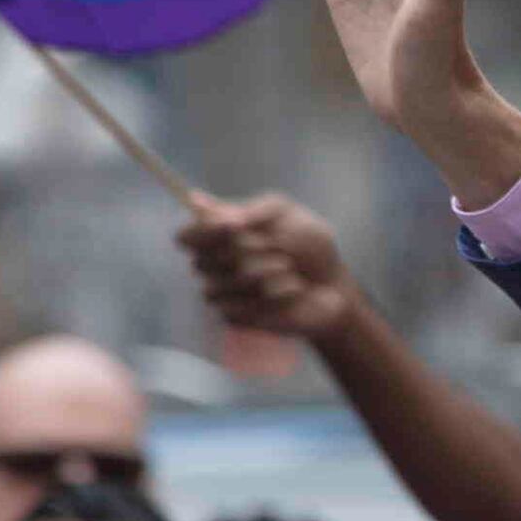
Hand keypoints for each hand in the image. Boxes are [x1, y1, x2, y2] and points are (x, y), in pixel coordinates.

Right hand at [177, 194, 356, 342]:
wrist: (335, 285)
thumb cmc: (308, 246)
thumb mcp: (287, 214)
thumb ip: (250, 208)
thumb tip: (201, 202)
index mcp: (217, 236)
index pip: (185, 237)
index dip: (203, 232)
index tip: (234, 226)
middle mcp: (212, 265)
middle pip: (203, 260)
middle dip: (246, 251)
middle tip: (278, 247)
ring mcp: (221, 293)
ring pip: (220, 286)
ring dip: (262, 273)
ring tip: (290, 268)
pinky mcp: (235, 318)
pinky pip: (238, 309)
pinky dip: (272, 298)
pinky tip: (293, 291)